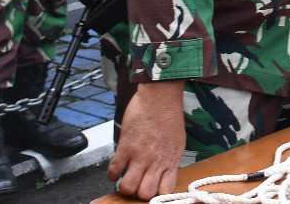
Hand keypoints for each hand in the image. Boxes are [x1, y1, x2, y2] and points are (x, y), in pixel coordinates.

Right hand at [107, 80, 185, 199]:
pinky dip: (112, 174)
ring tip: (125, 178)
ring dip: (124, 186)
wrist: (160, 96)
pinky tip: (116, 169)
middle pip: (145, 194)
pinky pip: (114, 170)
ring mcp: (140, 155)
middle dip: (139, 192)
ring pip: (128, 187)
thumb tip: (163, 174)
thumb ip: (169, 160)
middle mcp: (156, 162)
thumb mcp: (177, 142)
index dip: (157, 193)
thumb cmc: (170, 117)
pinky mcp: (126, 146)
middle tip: (136, 184)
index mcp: (171, 161)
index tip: (151, 188)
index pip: (165, 191)